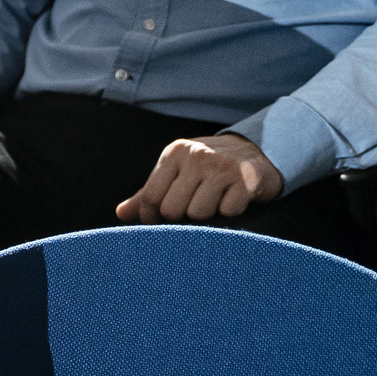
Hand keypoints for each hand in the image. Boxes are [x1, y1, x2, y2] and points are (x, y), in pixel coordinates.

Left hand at [115, 132, 283, 223]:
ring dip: (206, 218)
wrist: (255, 152)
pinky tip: (232, 201)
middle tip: (192, 212)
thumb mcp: (177, 172)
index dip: (152, 218)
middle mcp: (196, 156)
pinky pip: (227, 213)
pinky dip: (229, 214)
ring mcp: (222, 167)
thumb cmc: (207, 168)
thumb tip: (121, 214)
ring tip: (214, 203)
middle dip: (180, 219)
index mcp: (174, 153)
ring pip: (198, 214)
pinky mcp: (245, 180)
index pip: (151, 196)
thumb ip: (149, 193)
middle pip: (172, 209)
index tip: (160, 223)